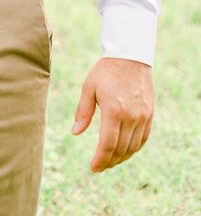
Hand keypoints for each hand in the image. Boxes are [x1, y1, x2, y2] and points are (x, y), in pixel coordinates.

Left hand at [72, 57, 154, 171]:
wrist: (130, 56)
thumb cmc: (105, 71)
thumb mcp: (89, 87)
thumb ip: (83, 112)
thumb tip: (75, 133)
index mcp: (113, 111)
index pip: (107, 145)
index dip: (100, 159)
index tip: (93, 168)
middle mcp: (130, 116)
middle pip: (120, 149)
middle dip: (109, 161)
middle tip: (99, 166)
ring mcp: (142, 116)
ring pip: (133, 147)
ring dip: (122, 157)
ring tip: (110, 160)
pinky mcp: (149, 114)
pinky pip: (143, 138)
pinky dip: (134, 149)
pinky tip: (126, 151)